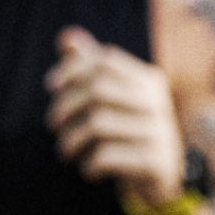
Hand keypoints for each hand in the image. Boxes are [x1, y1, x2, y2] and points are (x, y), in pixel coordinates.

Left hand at [45, 26, 183, 206]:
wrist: (164, 178)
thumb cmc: (130, 131)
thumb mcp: (114, 100)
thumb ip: (92, 68)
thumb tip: (66, 36)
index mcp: (149, 80)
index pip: (104, 60)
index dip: (72, 68)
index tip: (50, 85)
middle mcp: (157, 102)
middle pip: (97, 89)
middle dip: (65, 106)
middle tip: (53, 124)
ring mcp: (159, 132)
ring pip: (96, 124)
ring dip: (70, 140)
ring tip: (65, 151)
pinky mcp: (154, 161)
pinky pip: (106, 155)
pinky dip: (88, 163)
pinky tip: (88, 169)